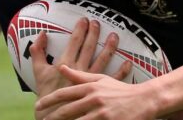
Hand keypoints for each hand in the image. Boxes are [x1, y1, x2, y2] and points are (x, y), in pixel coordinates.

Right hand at [30, 18, 129, 96]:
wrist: (54, 116)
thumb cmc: (47, 95)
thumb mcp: (38, 72)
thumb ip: (38, 53)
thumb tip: (41, 34)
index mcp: (66, 64)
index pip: (75, 42)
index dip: (80, 29)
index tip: (85, 20)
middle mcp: (80, 70)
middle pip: (89, 47)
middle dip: (93, 33)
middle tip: (98, 23)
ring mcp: (91, 80)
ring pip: (102, 60)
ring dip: (109, 47)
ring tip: (114, 36)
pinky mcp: (98, 91)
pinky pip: (112, 79)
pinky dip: (121, 71)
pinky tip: (128, 62)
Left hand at [36, 66, 157, 119]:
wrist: (145, 100)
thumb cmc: (121, 91)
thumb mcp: (100, 80)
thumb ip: (80, 76)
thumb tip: (61, 67)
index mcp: (90, 87)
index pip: (63, 94)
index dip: (48, 101)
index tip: (38, 106)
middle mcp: (93, 100)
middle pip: (66, 111)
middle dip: (51, 118)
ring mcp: (101, 113)